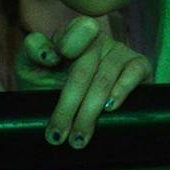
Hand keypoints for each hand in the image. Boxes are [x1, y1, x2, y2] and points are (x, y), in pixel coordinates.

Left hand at [17, 17, 151, 147]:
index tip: (51, 63)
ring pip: (104, 79)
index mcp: (72, 35)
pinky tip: (110, 108)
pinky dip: (122, 90)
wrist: (69, 111)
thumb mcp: (30, 67)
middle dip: (69, 106)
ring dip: (89, 112)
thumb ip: (33, 50)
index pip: (75, 31)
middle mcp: (99, 40)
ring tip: (78, 138)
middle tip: (58, 135)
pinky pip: (135, 72)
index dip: (68, 44)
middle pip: (83, 70)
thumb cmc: (46, 86)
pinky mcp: (139, 65)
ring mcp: (120, 51)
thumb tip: (50, 55)